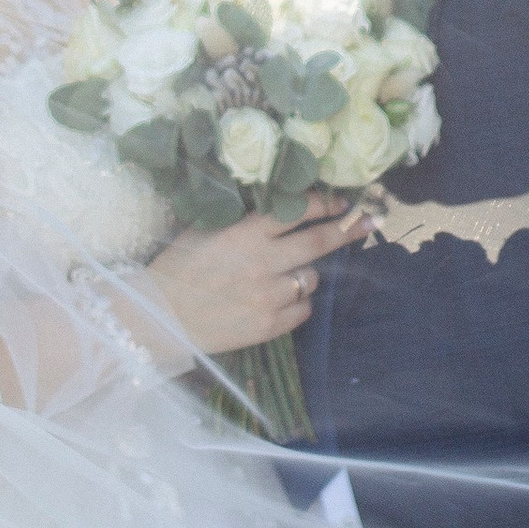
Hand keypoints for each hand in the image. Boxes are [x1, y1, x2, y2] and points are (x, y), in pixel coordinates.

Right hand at [141, 198, 369, 357]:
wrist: (159, 317)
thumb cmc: (176, 267)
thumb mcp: (205, 229)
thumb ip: (242, 219)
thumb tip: (279, 207)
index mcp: (245, 233)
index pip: (298, 211)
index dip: (324, 204)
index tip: (340, 201)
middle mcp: (263, 263)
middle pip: (319, 242)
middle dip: (348, 230)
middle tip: (369, 221)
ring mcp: (269, 297)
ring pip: (310, 279)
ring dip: (304, 273)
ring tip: (284, 274)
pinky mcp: (270, 325)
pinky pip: (302, 310)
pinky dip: (295, 303)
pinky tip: (276, 300)